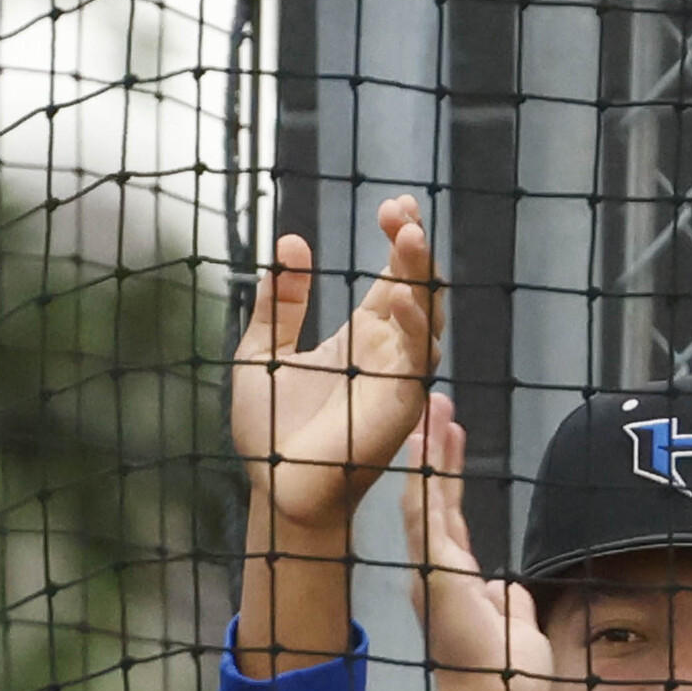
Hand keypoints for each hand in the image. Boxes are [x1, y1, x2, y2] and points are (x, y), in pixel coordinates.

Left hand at [230, 194, 438, 540]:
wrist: (275, 486)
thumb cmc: (270, 427)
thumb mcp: (263, 351)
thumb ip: (281, 302)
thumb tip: (291, 243)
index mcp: (364, 334)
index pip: (396, 274)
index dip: (400, 237)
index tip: (394, 204)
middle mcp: (390, 350)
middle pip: (419, 285)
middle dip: (414, 246)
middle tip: (399, 211)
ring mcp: (399, 376)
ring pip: (428, 315)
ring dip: (420, 276)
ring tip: (407, 235)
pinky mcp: (400, 405)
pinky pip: (418, 360)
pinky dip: (415, 325)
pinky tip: (403, 295)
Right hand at [401, 395, 548, 690]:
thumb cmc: (508, 681)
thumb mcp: (515, 627)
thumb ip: (507, 602)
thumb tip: (504, 588)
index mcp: (455, 585)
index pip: (450, 517)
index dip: (449, 477)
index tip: (450, 438)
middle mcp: (437, 573)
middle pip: (435, 498)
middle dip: (436, 451)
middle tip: (435, 405)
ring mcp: (432, 571)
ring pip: (426, 497)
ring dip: (428, 451)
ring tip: (430, 407)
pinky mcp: (435, 572)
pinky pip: (426, 513)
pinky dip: (424, 475)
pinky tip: (423, 442)